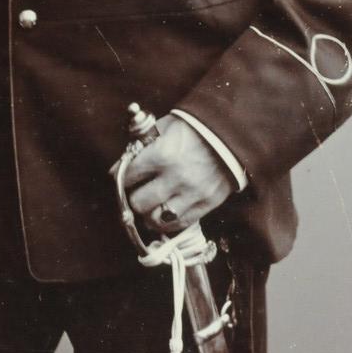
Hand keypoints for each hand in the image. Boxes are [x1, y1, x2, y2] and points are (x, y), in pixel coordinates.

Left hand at [120, 114, 232, 235]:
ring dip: (149, 214)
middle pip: (139, 203)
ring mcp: (193, 194)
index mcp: (162, 155)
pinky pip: (180, 224)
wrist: (231, 133)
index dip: (121, 177)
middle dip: (134, 197)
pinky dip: (169, 221)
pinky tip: (166, 212)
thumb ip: (142, 146)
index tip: (123, 177)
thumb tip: (121, 167)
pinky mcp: (207, 204)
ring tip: (151, 206)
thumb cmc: (194, 128)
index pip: (128, 176)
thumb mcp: (164, 128)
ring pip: (157, 219)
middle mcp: (176, 178)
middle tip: (138, 191)